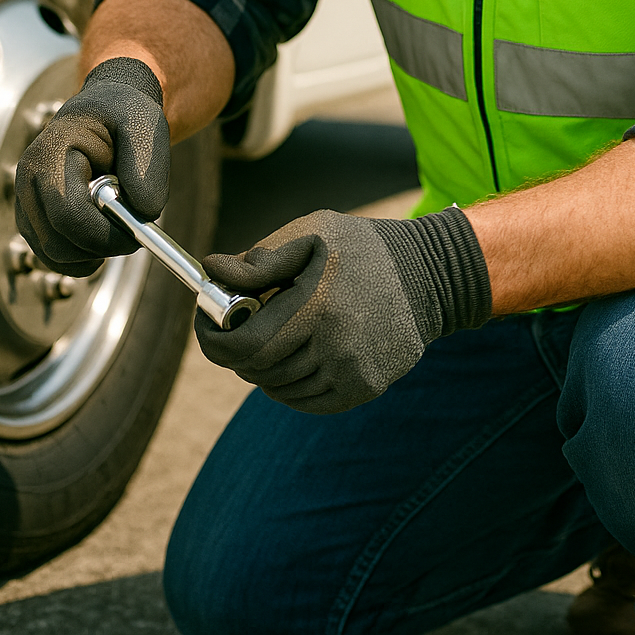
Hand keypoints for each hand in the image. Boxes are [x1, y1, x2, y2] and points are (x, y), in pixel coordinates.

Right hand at [15, 57, 169, 276]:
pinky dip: (84, 256)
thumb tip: (144, 213)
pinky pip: (55, 257)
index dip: (103, 234)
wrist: (107, 111)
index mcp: (49, 154)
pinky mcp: (35, 222)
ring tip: (118, 220)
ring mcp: (27, 204)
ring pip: (55, 255)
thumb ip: (147, 168)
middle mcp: (28, 182)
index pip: (66, 214)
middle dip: (101, 246)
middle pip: (57, 243)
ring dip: (93, 251)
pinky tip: (105, 235)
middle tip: (134, 234)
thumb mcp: (144, 128)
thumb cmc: (124, 116)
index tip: (137, 234)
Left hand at [196, 206, 490, 413]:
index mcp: (318, 303)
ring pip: (279, 389)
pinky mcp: (364, 389)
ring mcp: (352, 372)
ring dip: (262, 367)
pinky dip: (288, 384)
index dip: (214, 339)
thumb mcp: (312, 234)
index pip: (245, 346)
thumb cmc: (361, 248)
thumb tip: (211, 270)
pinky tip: (296, 356)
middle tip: (235, 328)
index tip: (207, 322)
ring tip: (272, 336)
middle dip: (236, 351)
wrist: (428, 275)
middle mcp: (337, 345)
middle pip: (257, 371)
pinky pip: (305, 401)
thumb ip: (260, 258)